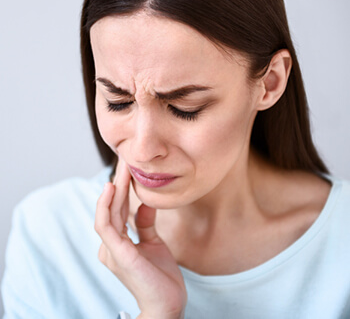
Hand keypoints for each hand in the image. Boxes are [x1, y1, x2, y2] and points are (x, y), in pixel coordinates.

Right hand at [95, 158, 186, 318]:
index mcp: (117, 243)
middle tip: (124, 159)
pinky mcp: (118, 254)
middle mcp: (110, 245)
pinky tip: (113, 188)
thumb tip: (144, 204)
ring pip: (107, 213)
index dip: (122, 189)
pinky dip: (106, 206)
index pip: (117, 210)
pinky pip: (106, 226)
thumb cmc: (159, 276)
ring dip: (114, 189)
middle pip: (112, 208)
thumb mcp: (153, 243)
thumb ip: (145, 224)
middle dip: (118, 182)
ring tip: (120, 168)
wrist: (167, 304)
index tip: (129, 168)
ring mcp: (111, 250)